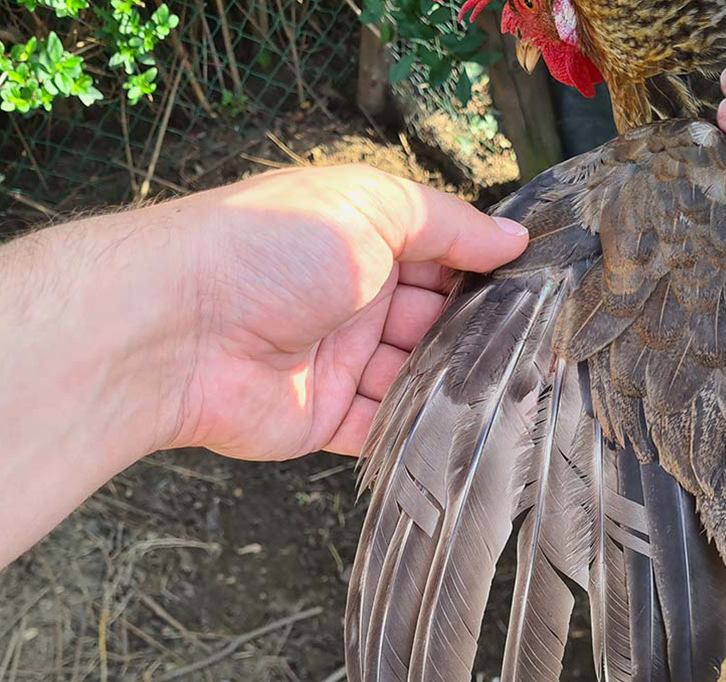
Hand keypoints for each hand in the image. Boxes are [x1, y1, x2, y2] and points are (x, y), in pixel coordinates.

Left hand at [160, 165, 527, 458]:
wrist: (178, 329)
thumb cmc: (268, 249)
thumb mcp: (370, 206)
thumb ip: (447, 223)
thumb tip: (513, 236)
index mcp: (362, 240)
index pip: (442, 256)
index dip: (487, 270)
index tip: (544, 287)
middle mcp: (353, 299)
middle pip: (436, 320)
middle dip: (482, 332)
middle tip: (546, 345)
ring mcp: (338, 361)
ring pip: (417, 377)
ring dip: (458, 383)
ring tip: (520, 391)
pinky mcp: (323, 418)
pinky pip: (382, 428)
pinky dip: (420, 431)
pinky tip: (470, 430)